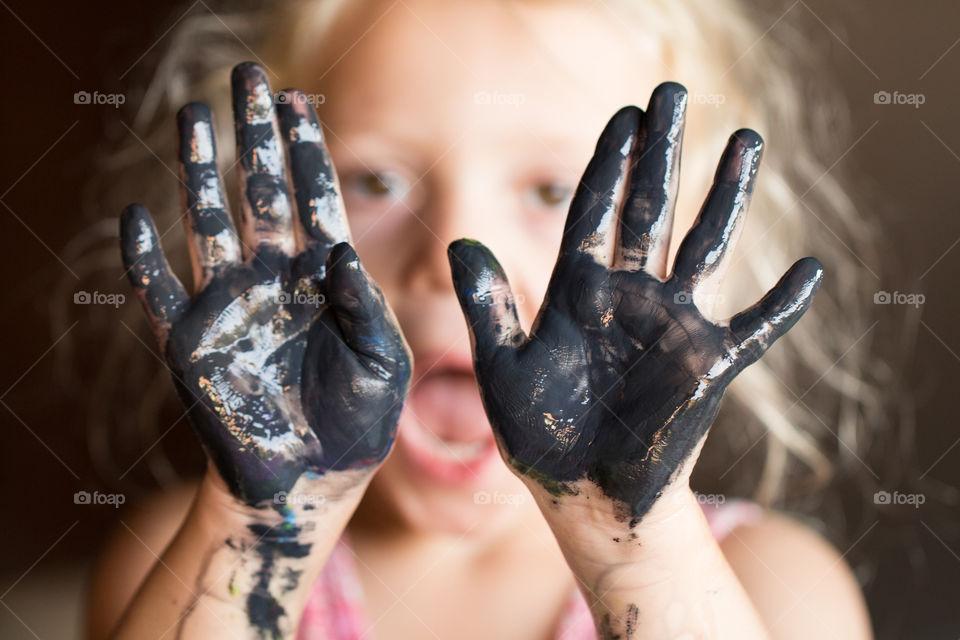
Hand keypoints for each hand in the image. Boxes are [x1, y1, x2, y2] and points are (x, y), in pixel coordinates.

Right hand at [120, 62, 411, 506]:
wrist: (315, 477)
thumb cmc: (360, 418)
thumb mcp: (383, 362)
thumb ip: (365, 308)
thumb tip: (342, 252)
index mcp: (325, 278)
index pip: (315, 198)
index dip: (306, 149)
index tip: (299, 100)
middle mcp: (275, 279)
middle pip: (261, 192)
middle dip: (255, 137)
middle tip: (248, 78)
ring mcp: (232, 307)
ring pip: (209, 224)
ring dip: (199, 172)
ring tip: (192, 116)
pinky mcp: (193, 346)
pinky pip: (159, 295)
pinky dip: (143, 260)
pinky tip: (136, 219)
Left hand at [448, 83, 821, 526]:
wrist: (584, 493)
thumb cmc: (539, 435)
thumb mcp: (502, 368)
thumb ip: (488, 306)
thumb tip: (459, 242)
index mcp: (578, 292)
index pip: (595, 212)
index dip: (608, 164)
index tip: (623, 116)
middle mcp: (628, 297)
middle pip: (649, 210)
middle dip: (660, 153)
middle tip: (672, 92)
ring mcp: (672, 327)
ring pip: (704, 246)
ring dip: (725, 196)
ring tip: (746, 139)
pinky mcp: (707, 367)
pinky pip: (756, 329)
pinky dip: (783, 305)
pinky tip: (812, 269)